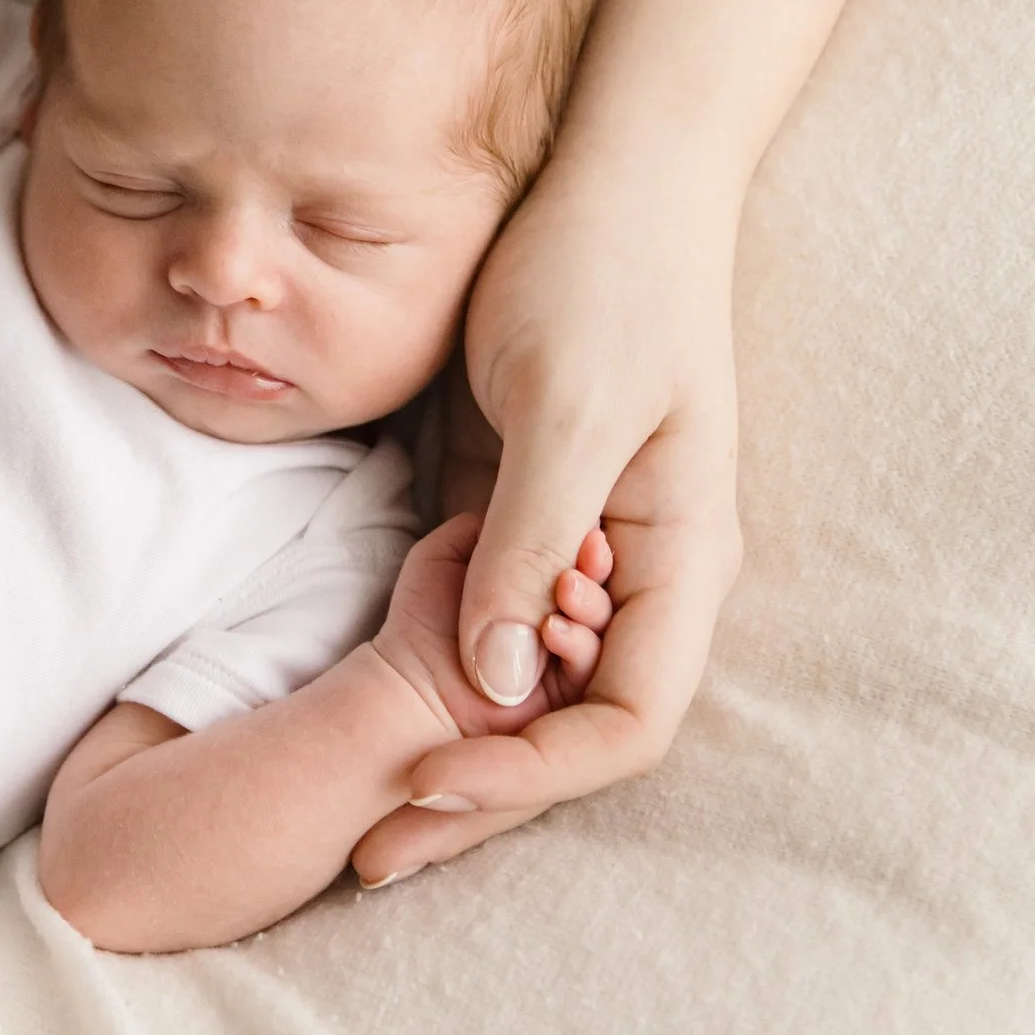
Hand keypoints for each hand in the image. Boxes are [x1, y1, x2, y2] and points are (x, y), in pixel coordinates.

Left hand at [352, 160, 744, 881]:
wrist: (604, 180)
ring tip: (355, 808)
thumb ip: (531, 542)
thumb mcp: (564, 407)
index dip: (530, 774)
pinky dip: (437, 671)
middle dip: (477, 796)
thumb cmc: (601, 278)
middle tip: (368, 855)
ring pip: (521, 688)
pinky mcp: (521, 508)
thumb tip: (491, 686)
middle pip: (566, 727)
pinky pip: (486, 620)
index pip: (624, 721)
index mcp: (679, 559)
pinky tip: (363, 699)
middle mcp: (638, 572)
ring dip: (449, 748)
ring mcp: (580, 546)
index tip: (424, 788)